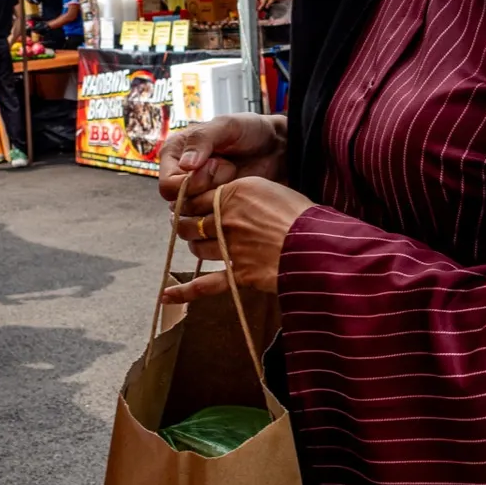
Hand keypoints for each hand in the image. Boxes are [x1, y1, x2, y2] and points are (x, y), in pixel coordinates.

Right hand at [157, 113, 286, 205]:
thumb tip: (185, 165)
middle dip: (207, 190)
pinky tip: (240, 191)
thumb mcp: (226, 125)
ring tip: (235, 179)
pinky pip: (211, 220)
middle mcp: (180, 175)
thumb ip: (202, 140)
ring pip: (195, 215)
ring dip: (217, 199)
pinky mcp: (214, 206)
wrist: (278, 146)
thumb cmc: (251, 130)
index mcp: (174, 154)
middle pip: (179, 203)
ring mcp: (198, 193)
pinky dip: (226, 208)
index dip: (190, 182)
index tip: (216, 164)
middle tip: (230, 170)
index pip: (168, 185)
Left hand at [164, 175, 311, 302]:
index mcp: (233, 192)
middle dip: (184, 225)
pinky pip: (205, 284)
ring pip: (197, 249)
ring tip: (198, 246)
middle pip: (190, 223)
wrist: (319, 243)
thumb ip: (244, 192)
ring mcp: (230, 247)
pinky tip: (166, 296)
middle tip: (186, 226)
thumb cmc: (302, 214)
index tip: (185, 206)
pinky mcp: (238, 273)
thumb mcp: (271, 189)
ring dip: (194, 248)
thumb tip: (227, 198)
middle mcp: (226, 218)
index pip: (196, 196)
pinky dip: (184, 292)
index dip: (187, 202)